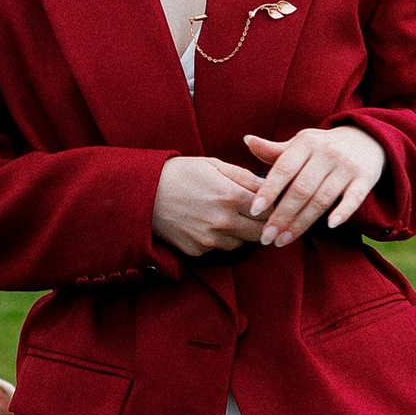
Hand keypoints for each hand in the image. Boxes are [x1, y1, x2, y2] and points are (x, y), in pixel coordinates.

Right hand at [151, 154, 270, 255]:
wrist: (144, 193)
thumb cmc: (180, 173)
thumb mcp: (213, 164)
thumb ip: (244, 176)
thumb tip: (267, 185)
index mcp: (230, 195)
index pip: (268, 210)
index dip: (271, 207)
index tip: (269, 203)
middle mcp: (223, 220)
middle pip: (259, 232)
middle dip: (260, 223)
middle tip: (255, 214)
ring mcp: (209, 238)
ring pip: (240, 243)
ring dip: (240, 233)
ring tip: (227, 217)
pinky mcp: (197, 250)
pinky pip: (219, 248)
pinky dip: (219, 239)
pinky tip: (208, 224)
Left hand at [243, 125, 386, 249]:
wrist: (368, 138)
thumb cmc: (324, 146)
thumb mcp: (301, 143)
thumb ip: (275, 150)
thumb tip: (246, 141)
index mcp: (306, 143)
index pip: (283, 169)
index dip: (269, 190)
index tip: (254, 211)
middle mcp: (327, 153)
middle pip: (300, 189)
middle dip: (282, 215)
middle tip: (266, 237)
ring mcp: (347, 166)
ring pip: (321, 199)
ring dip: (302, 222)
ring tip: (284, 240)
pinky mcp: (365, 178)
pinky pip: (354, 198)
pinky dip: (343, 212)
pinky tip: (330, 226)